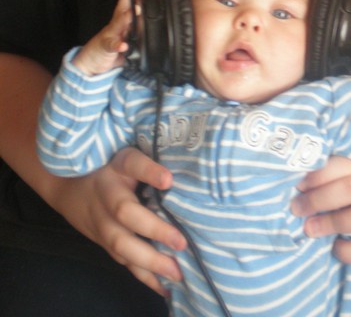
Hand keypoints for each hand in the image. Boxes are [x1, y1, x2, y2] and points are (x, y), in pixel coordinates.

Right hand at [49, 146, 186, 294]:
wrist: (67, 185)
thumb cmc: (112, 165)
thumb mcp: (128, 155)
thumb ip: (152, 163)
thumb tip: (192, 171)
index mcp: (118, 165)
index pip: (132, 164)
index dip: (149, 171)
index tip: (168, 180)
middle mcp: (107, 192)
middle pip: (124, 212)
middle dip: (153, 229)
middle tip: (181, 243)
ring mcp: (100, 220)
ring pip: (120, 243)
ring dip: (149, 260)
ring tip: (177, 272)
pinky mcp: (101, 241)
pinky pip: (121, 260)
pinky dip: (143, 276)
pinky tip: (164, 287)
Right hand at [75, 0, 136, 75]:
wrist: (90, 63)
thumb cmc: (108, 49)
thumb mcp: (123, 38)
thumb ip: (134, 32)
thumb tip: (148, 25)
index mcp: (120, 26)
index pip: (126, 9)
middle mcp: (115, 29)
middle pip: (122, 12)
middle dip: (130, 3)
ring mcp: (110, 37)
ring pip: (118, 26)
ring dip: (126, 19)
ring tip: (133, 13)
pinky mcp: (106, 49)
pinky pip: (112, 47)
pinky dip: (117, 45)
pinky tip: (123, 45)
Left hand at [291, 156, 350, 263]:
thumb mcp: (348, 166)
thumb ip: (327, 169)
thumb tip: (293, 177)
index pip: (345, 163)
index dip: (319, 175)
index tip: (298, 184)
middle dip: (320, 199)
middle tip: (297, 207)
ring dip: (333, 223)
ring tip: (309, 228)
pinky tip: (334, 246)